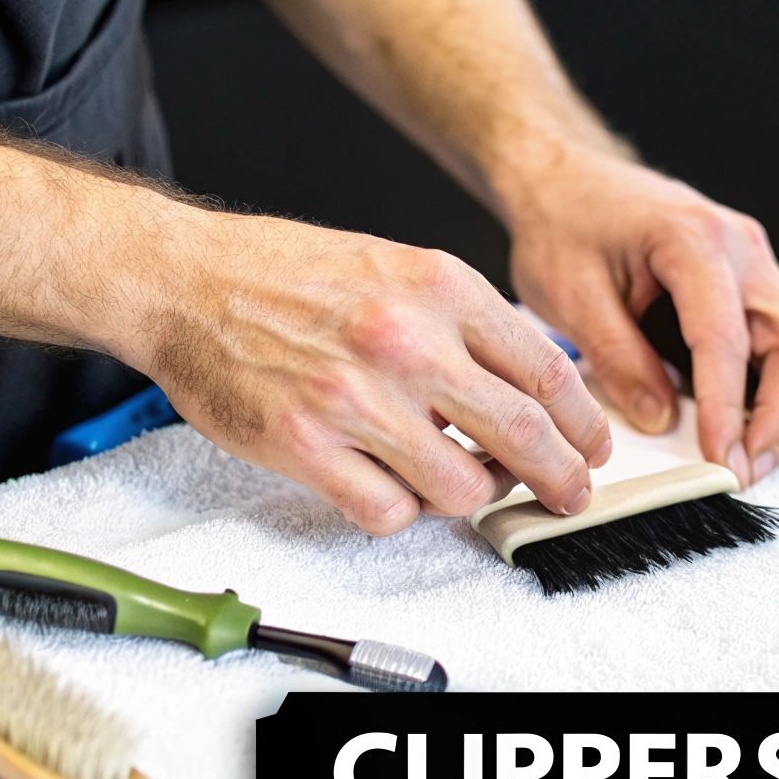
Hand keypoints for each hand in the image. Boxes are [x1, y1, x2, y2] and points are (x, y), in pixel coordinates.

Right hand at [124, 212, 611, 534]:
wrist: (186, 281)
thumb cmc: (287, 275)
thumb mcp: (398, 266)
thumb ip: (465, 322)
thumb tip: (532, 385)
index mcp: (439, 287)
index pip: (547, 371)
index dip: (583, 423)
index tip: (592, 447)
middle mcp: (405, 340)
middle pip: (523, 434)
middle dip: (562, 478)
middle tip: (570, 494)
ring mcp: (354, 398)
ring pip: (461, 487)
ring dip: (473, 497)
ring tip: (463, 485)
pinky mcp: (305, 446)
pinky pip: (388, 512)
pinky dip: (401, 512)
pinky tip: (392, 488)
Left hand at [500, 146, 778, 485]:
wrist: (564, 181)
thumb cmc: (565, 222)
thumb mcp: (570, 293)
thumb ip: (617, 356)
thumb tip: (661, 418)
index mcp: (693, 237)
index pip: (725, 336)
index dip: (727, 407)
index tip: (720, 459)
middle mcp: (740, 246)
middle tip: (751, 470)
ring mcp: (751, 263)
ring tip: (750, 461)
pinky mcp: (745, 283)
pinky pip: (775, 341)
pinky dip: (767, 388)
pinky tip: (742, 429)